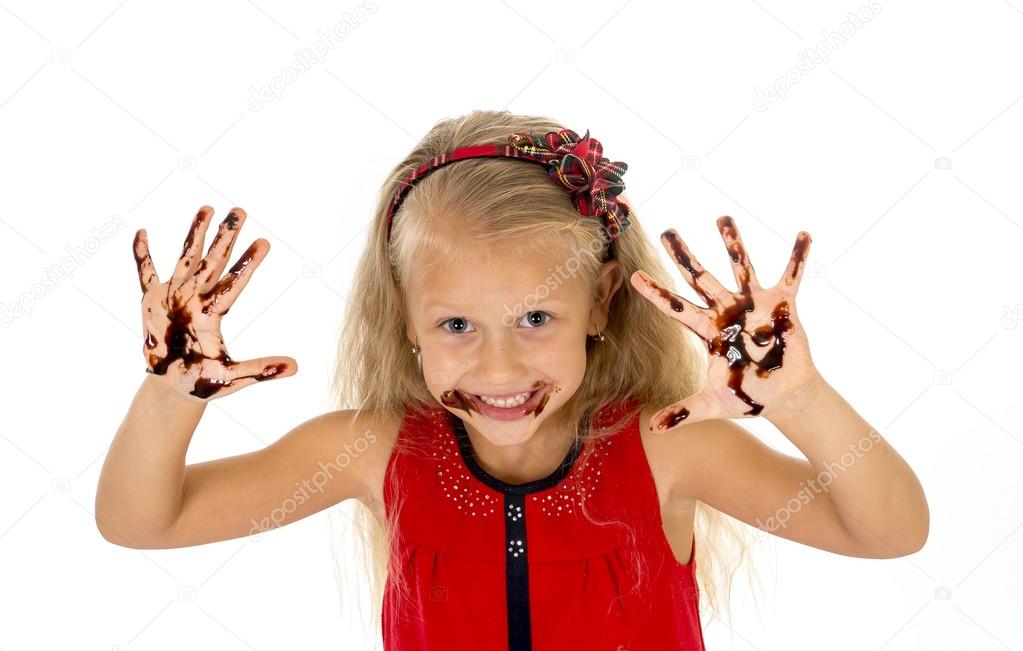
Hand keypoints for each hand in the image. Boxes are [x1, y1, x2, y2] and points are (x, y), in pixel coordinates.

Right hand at [132, 205, 296, 400]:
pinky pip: (146, 274)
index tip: (265, 243)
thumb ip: (262, 370)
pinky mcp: (151, 302)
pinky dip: (142, 255)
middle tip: (241, 210)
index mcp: (215, 314)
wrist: (173, 388)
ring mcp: (175, 297)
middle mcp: (197, 299)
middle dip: (226, 236)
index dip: (248, 264)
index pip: (235, 283)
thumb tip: (297, 367)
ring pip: (186, 258)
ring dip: (195, 234)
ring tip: (207, 207)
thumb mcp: (233, 377)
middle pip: (214, 262)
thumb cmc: (204, 382)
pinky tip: (142, 231)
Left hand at [630, 216, 818, 429]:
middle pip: (700, 278)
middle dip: (683, 256)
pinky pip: (791, 275)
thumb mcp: (713, 403)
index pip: (675, 308)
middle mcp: (727, 311)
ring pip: (741, 267)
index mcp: (708, 331)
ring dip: (732, 243)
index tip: (633, 276)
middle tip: (667, 232)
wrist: (784, 396)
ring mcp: (755, 305)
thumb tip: (653, 430)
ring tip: (722, 217)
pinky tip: (804, 234)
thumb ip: (684, 412)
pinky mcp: (784, 305)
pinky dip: (798, 256)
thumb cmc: (746, 396)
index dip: (655, 293)